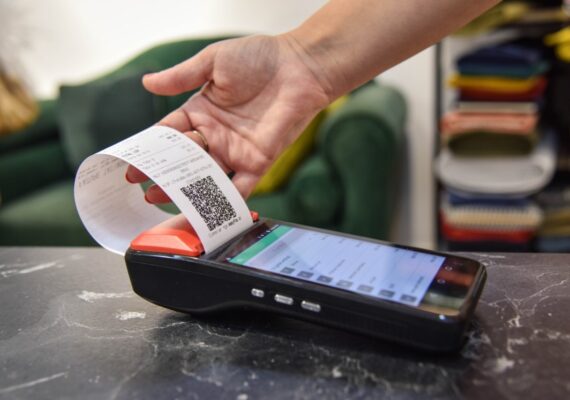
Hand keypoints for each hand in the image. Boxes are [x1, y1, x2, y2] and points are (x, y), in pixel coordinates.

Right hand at [126, 34, 332, 201]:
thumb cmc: (260, 58)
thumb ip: (182, 76)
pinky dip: (224, 201)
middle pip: (183, 160)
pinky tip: (205, 211)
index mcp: (201, 112)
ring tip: (161, 198)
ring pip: (205, 176)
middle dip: (162, 173)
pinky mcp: (256, 162)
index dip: (150, 149)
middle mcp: (215, 134)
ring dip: (185, 189)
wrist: (299, 67)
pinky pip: (238, 187)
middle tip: (141, 185)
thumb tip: (147, 82)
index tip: (132, 163)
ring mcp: (234, 151)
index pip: (169, 135)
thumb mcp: (214, 61)